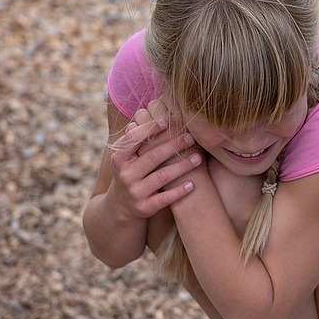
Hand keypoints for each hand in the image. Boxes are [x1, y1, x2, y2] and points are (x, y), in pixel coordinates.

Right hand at [107, 99, 203, 218]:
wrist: (120, 207)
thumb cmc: (130, 172)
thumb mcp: (127, 157)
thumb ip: (136, 138)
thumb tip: (145, 111)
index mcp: (120, 158)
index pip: (135, 140)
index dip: (151, 129)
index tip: (168, 120)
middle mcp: (125, 174)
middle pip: (153, 157)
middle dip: (174, 145)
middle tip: (192, 137)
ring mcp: (134, 192)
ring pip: (162, 177)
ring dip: (182, 166)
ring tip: (199, 158)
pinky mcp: (144, 207)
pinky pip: (164, 198)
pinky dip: (179, 192)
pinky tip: (192, 185)